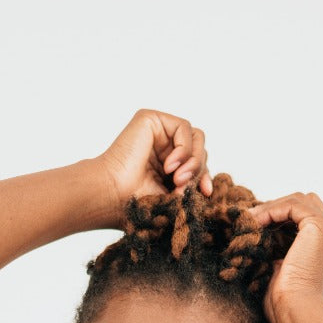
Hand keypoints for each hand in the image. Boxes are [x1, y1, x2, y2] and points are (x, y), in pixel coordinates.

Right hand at [93, 109, 213, 225]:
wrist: (113, 197)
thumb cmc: (135, 203)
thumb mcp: (173, 196)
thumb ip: (192, 186)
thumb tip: (209, 187)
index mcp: (166, 165)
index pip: (198, 163)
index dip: (204, 176)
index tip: (205, 192)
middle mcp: (162, 146)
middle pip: (200, 149)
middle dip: (198, 170)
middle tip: (182, 187)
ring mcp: (157, 132)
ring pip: (196, 138)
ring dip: (193, 160)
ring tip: (178, 178)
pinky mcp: (150, 119)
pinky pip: (184, 128)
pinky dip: (184, 149)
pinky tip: (170, 166)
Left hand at [244, 192, 322, 322]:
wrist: (296, 314)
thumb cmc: (285, 306)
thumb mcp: (281, 273)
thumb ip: (279, 252)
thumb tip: (259, 237)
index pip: (306, 219)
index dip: (281, 219)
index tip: (255, 227)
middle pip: (306, 204)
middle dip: (278, 208)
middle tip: (252, 221)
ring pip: (299, 200)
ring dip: (272, 208)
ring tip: (250, 221)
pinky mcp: (321, 227)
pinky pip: (292, 204)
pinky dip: (271, 209)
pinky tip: (255, 222)